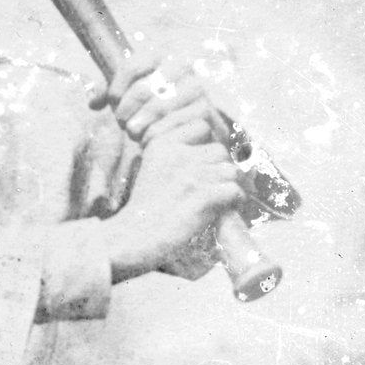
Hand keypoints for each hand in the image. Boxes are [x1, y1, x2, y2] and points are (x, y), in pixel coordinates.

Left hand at [90, 54, 227, 148]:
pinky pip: (173, 125)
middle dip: (125, 112)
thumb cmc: (156, 109)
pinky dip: (155, 136)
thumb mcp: (132, 96)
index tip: (113, 104)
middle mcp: (183, 66)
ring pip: (157, 108)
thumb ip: (110, 94)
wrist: (194, 128)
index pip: (130, 66)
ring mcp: (197, 87)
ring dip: (139, 126)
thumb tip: (94, 102)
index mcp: (162, 56)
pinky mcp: (206, 111)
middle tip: (124, 125)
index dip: (116, 89)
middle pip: (141, 90)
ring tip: (135, 134)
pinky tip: (150, 142)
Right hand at [101, 127, 244, 281]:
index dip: (205, 144)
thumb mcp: (152, 168)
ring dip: (228, 185)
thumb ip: (177, 155)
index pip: (201, 125)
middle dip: (219, 168)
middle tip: (211, 187)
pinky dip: (234, 201)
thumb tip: (215, 151)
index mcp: (162, 143)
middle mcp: (178, 155)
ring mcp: (191, 176)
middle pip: (219, 150)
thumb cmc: (143, 210)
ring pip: (230, 170)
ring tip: (219, 200)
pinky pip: (234, 190)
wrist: (131, 239)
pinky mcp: (203, 197)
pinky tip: (224, 210)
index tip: (200, 164)